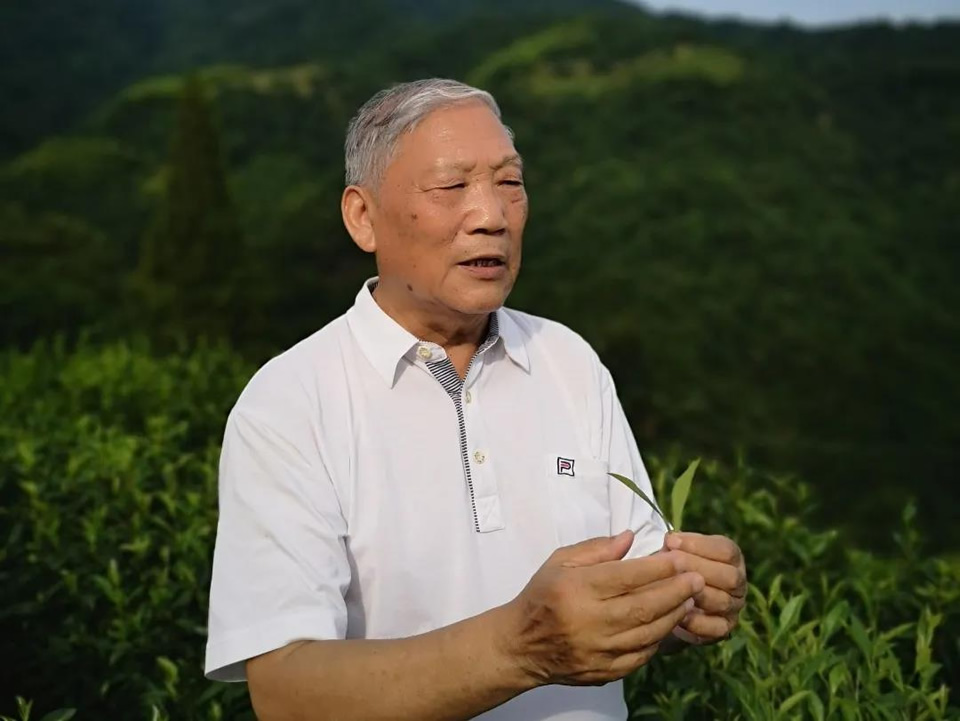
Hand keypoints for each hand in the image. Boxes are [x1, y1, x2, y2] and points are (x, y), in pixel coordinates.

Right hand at [500, 530, 704, 686]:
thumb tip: (631, 537)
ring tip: (689, 598)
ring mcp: (598, 651)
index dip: (657, 567)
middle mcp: (588, 621)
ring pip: (648, 633)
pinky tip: (669, 623)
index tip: (679, 557)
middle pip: (643, 605)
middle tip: (697, 577)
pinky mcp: (604, 672)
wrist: (521, 645)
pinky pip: (641, 656)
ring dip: (674, 614)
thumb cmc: (542, 596)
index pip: (626, 576)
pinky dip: (659, 639)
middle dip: (676, 590)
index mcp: (575, 589)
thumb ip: (596, 549)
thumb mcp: (559, 561)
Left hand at [663, 532, 746, 643]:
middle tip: (671, 566)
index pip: (726, 550)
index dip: (699, 545)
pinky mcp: (724, 628)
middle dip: (697, 568)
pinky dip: (697, 621)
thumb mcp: (675, 550)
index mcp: (732, 558)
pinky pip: (717, 628)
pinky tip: (677, 612)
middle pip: (730, 576)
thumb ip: (675, 544)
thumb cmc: (675, 567)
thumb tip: (670, 540)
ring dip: (696, 594)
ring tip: (673, 588)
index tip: (670, 541)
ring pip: (723, 601)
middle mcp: (738, 582)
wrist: (671, 598)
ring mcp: (734, 606)